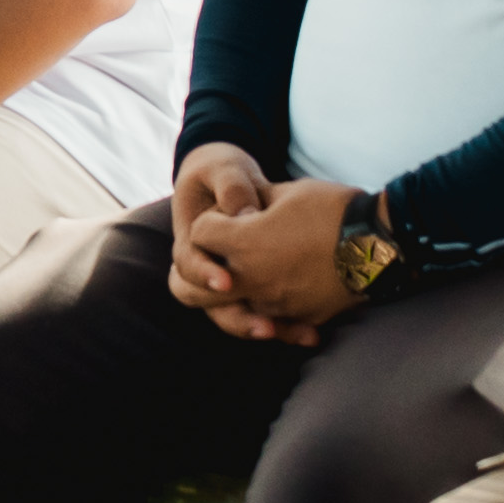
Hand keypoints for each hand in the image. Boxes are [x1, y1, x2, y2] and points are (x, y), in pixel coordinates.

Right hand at [167, 144, 298, 338]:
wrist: (237, 180)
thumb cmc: (223, 172)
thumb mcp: (224, 168)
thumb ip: (231, 187)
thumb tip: (242, 214)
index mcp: (191, 241)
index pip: (188, 266)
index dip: (204, 274)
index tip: (226, 281)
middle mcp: (210, 268)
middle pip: (213, 305)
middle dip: (239, 318)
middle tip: (266, 326)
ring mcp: (234, 281)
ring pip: (245, 316)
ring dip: (270, 328)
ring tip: (300, 333)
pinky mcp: (260, 288)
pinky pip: (271, 316)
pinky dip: (291, 327)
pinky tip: (315, 332)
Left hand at [185, 178, 365, 339]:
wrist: (385, 243)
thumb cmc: (334, 209)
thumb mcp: (287, 192)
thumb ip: (251, 201)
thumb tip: (238, 209)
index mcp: (243, 243)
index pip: (199, 235)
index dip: (211, 222)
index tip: (230, 216)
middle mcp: (252, 279)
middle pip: (193, 289)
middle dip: (198, 272)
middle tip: (214, 260)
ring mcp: (276, 304)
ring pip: (233, 308)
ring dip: (235, 293)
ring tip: (252, 274)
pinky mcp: (301, 317)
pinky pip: (272, 320)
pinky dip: (270, 312)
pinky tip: (281, 295)